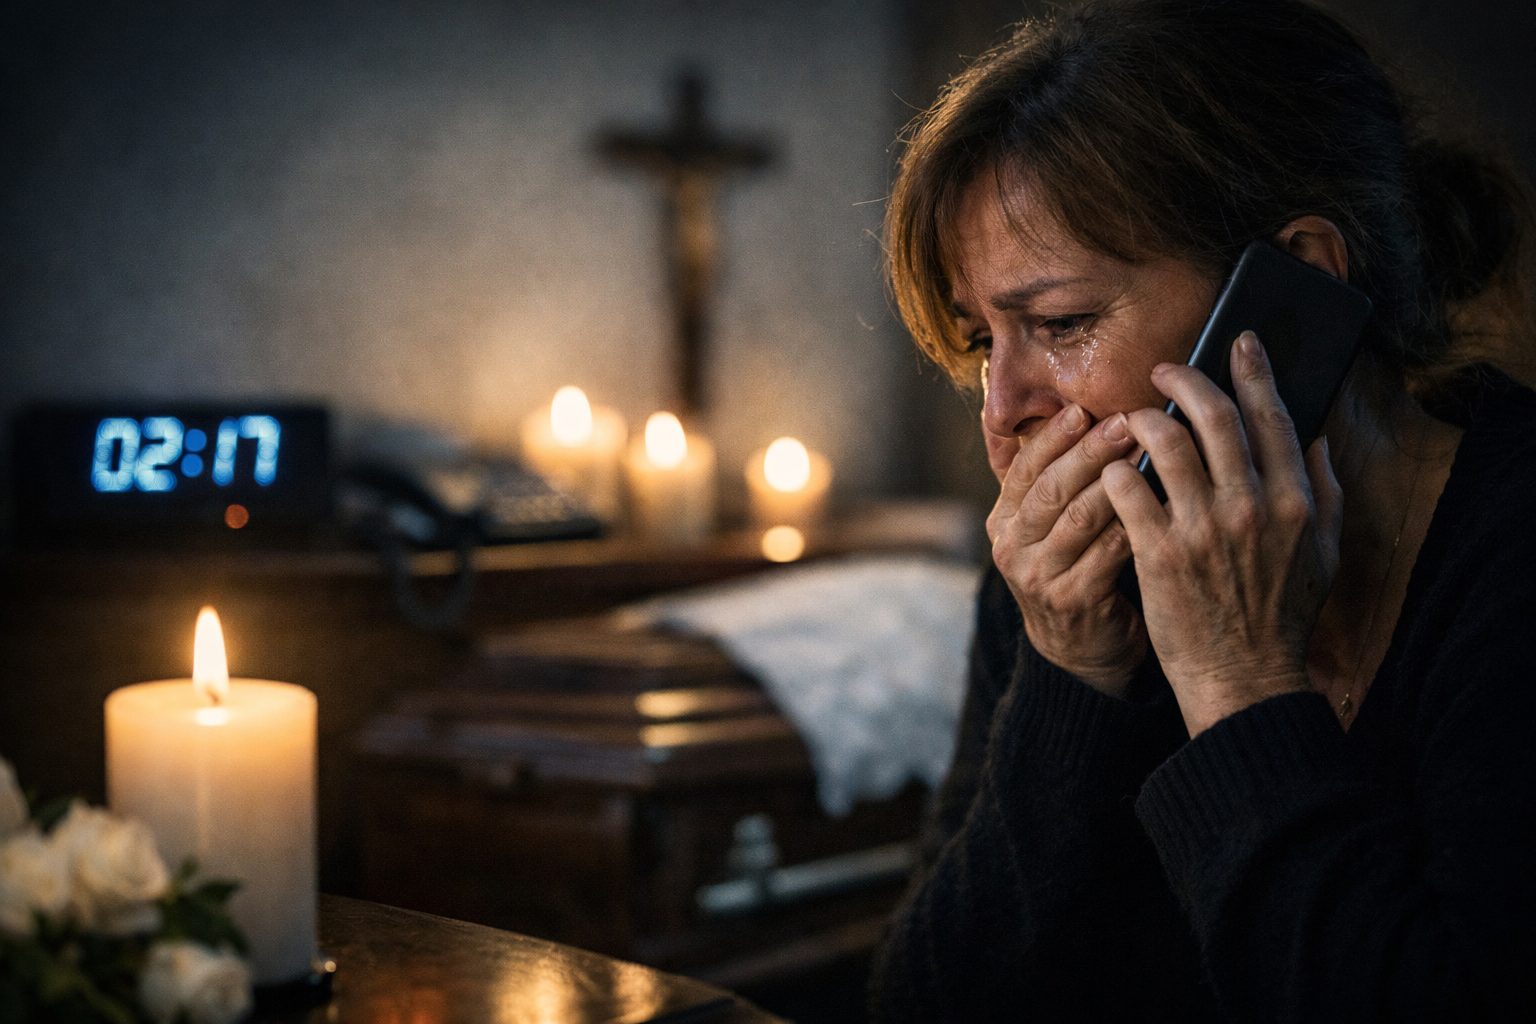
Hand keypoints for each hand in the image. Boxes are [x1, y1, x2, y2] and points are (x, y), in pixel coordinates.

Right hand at [988, 403, 1145, 696]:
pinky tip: (1160, 503)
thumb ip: (1054, 477)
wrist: (1079, 646)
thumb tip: (1076, 408)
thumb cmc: (1076, 566)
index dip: (1052, 437)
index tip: (1082, 409)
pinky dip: (1133, 524)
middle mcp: (1012, 547)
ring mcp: (1038, 577)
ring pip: (1078, 518)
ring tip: (1150, 453)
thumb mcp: (1050, 524)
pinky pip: (1107, 554)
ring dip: (1117, 481)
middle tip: (1126, 421)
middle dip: (1088, 451)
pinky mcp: (1071, 602)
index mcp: (1004, 520)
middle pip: (1050, 488)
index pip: (1024, 468)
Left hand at [1102, 331, 1342, 734]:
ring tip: (1131, 417)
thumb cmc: (1282, 615)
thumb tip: (1316, 439)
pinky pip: (1128, 489)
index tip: (1240, 342)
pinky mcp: (1158, 553)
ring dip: (1143, 419)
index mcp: (1296, 501)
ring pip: (1166, 444)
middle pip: (1215, 417)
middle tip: (1163, 369)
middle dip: (1186, 380)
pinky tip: (1110, 468)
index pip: (1273, 416)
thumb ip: (1325, 492)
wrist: (1244, 677)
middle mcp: (1252, 507)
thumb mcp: (1323, 553)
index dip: (1254, 371)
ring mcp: (1202, 530)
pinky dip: (1116, 470)